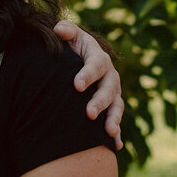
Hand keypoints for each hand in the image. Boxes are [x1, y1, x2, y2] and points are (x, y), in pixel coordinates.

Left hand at [54, 20, 122, 146]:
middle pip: (108, 90)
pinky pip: (115, 121)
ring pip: (116, 107)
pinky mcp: (111, 108)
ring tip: (107, 132)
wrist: (79, 62)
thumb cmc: (71, 49)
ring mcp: (113, 94)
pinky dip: (116, 134)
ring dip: (113, 119)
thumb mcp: (69, 37)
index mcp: (98, 59)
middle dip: (100, 102)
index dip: (87, 75)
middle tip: (89, 113)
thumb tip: (59, 30)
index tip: (76, 85)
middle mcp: (109, 77)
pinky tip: (115, 146)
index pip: (95, 66)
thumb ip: (66, 31)